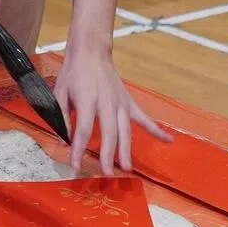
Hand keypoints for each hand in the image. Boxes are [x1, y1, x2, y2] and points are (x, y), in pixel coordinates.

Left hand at [55, 50, 170, 174]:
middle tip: (107, 173)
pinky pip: (143, 118)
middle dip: (108, 154)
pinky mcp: (129, 101)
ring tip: (127, 168)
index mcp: (87, 101)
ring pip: (125, 130)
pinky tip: (168, 141)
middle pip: (109, 133)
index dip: (79, 149)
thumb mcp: (59, 92)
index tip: (75, 165)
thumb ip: (62, 116)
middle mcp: (107, 103)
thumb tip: (62, 139)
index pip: (84, 130)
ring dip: (126, 150)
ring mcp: (120, 103)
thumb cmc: (73, 74)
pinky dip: (156, 129)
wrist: (90, 53)